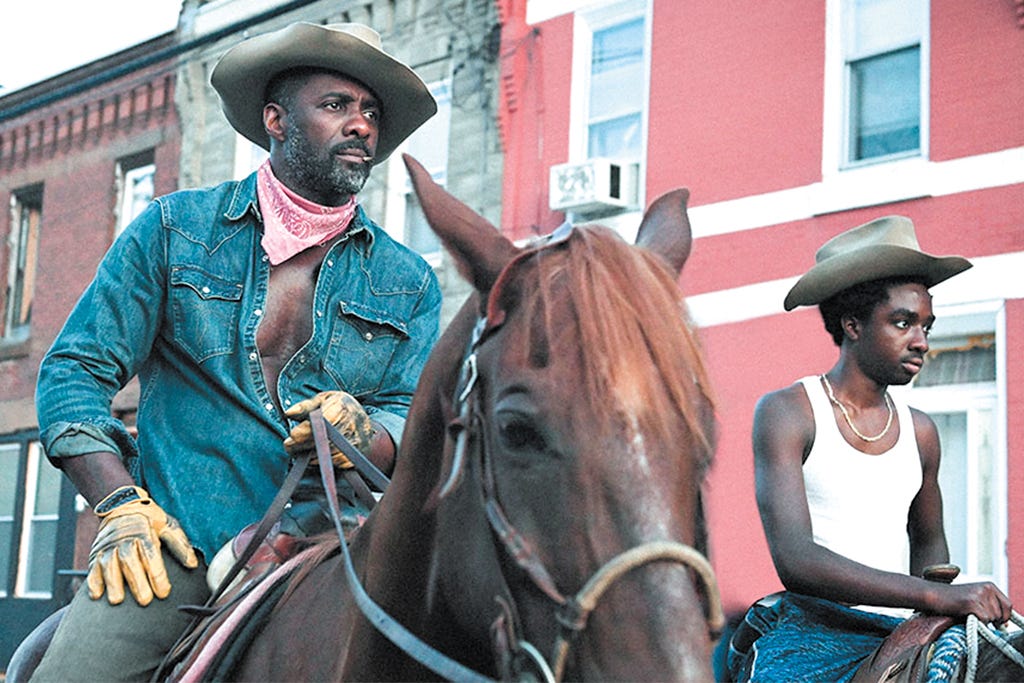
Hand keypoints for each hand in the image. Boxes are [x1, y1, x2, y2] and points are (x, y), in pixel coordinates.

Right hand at [87, 486, 197, 605]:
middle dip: (137, 583)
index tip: (164, 592)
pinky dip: (93, 581)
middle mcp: (124, 540)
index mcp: (144, 533)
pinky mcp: (95, 553)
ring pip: (108, 566)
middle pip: (130, 562)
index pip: (151, 556)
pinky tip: (97, 594)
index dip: (158, 575)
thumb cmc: (149, 518)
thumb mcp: (168, 525)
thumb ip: (180, 545)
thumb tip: (193, 564)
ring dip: (112, 584)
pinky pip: (92, 568)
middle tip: (145, 600)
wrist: (122, 504)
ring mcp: (107, 547)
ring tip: (117, 600)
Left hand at [283, 391, 375, 467]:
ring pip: (328, 454)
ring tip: (299, 450)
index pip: (322, 422)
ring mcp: (355, 440)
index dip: (306, 431)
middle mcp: (351, 424)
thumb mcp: (323, 400)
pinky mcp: (357, 454)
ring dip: (309, 455)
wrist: (362, 419)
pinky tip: (313, 456)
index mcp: (342, 407)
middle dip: (302, 445)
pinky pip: (335, 463)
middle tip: (289, 446)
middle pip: (323, 440)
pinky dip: (322, 461)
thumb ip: (305, 406)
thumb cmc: (339, 407)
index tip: (292, 435)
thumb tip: (288, 413)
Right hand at [931, 581, 1012, 625]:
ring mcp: (979, 594)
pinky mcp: (971, 603)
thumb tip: (1005, 625)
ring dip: (981, 621)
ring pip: (992, 619)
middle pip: (1000, 614)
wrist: (931, 594)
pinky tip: (963, 614)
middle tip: (973, 614)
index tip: (992, 620)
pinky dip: (975, 622)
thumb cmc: (951, 600)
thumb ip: (991, 607)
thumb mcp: (975, 599)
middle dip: (989, 620)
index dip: (1002, 617)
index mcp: (989, 585)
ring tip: (966, 613)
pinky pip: (983, 620)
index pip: (1008, 606)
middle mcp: (986, 588)